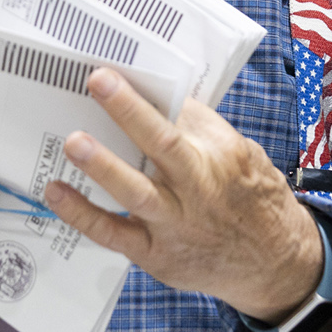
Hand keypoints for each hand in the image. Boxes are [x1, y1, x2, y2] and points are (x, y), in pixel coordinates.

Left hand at [41, 68, 322, 322]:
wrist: (275, 263)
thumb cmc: (252, 198)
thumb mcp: (243, 155)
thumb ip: (201, 131)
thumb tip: (158, 96)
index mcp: (222, 156)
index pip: (185, 116)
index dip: (150, 93)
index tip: (116, 68)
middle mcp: (200, 189)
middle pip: (164, 146)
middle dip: (131, 112)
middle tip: (99, 81)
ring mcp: (176, 225)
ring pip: (136, 194)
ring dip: (103, 166)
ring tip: (74, 141)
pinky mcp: (155, 254)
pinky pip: (113, 233)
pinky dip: (82, 214)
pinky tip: (56, 192)